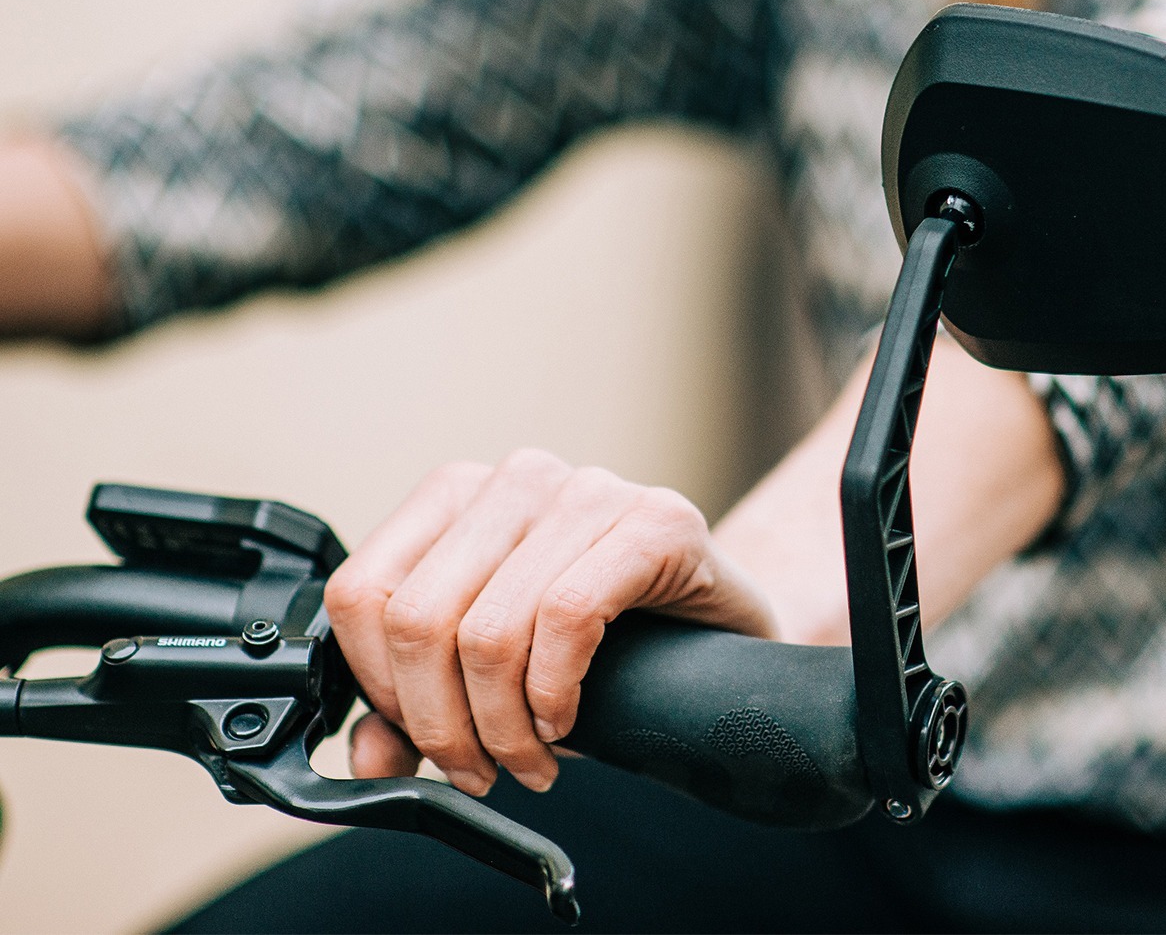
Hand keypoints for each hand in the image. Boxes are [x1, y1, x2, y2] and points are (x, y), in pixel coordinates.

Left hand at [323, 453, 777, 796]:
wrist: (721, 624)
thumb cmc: (603, 640)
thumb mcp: (494, 673)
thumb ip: (416, 708)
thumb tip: (366, 756)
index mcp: (459, 496)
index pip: (364, 590)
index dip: (378, 688)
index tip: (418, 741)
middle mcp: (518, 477)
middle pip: (420, 618)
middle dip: (444, 723)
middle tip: (482, 769)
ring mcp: (590, 488)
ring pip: (490, 628)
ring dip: (504, 726)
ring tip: (530, 758)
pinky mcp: (656, 519)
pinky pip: (568, 616)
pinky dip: (555, 692)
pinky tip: (567, 719)